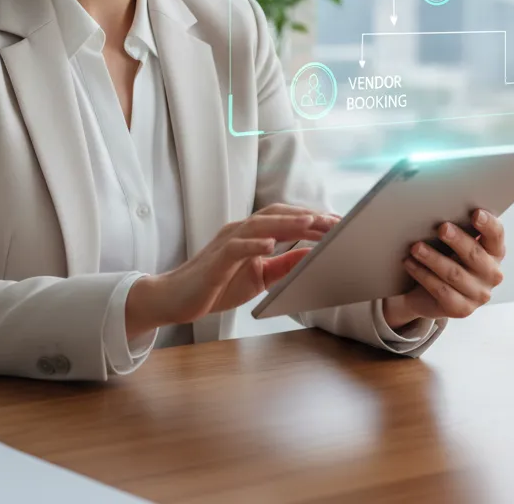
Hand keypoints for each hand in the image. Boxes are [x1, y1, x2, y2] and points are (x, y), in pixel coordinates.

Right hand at [126, 204, 338, 337]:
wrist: (176, 298)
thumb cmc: (217, 286)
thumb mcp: (259, 278)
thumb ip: (283, 265)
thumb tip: (311, 256)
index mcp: (251, 234)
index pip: (285, 219)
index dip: (311, 218)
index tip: (337, 222)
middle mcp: (240, 231)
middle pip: (277, 215)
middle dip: (306, 217)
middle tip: (334, 222)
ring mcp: (226, 243)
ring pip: (259, 225)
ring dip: (286, 223)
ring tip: (310, 223)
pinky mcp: (215, 260)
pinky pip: (235, 248)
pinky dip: (252, 244)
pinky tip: (269, 244)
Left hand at [382, 208, 505, 328]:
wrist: (429, 292)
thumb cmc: (445, 256)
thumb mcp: (453, 242)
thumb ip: (456, 227)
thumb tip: (438, 205)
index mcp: (494, 252)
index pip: (496, 235)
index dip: (488, 224)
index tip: (475, 213)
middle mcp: (492, 274)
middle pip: (475, 255)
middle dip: (457, 240)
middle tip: (441, 228)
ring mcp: (478, 295)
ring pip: (454, 274)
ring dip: (433, 258)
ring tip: (415, 247)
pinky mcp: (462, 309)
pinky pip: (441, 290)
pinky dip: (423, 275)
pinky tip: (410, 263)